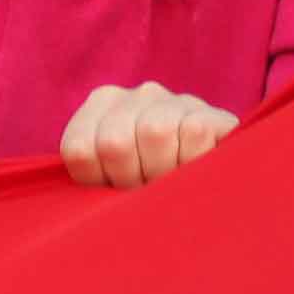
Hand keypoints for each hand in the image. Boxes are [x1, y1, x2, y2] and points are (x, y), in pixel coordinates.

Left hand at [60, 83, 238, 188]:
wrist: (210, 199)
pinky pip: (194, 132)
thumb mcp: (107, 187)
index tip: (114, 189)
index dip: (97, 181)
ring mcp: (178, 101)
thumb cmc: (146, 195)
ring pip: (155, 131)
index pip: (79, 149)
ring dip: (163, 172)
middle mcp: (139, 95)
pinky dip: (194, 162)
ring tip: (172, 183)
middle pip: (115, 142)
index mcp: (102, 106)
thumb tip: (90, 185)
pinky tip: (197, 171)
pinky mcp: (214, 115)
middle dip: (130, 179)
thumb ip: (89, 180)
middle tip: (147, 191)